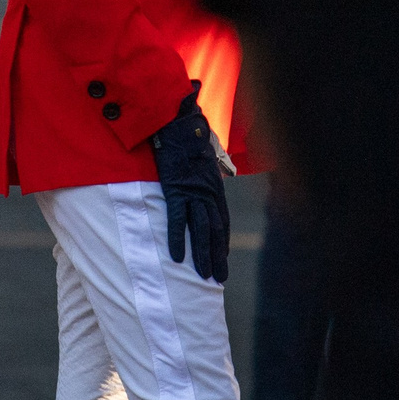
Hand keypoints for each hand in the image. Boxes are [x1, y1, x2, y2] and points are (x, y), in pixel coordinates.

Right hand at [149, 86, 229, 282]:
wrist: (178, 119)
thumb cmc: (187, 135)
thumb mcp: (201, 154)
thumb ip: (205, 168)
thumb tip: (206, 171)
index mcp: (214, 186)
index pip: (221, 220)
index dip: (221, 242)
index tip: (221, 259)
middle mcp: (208, 192)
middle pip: (216, 230)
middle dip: (217, 256)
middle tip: (218, 279)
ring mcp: (194, 191)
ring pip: (202, 230)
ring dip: (203, 255)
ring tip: (204, 276)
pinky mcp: (177, 189)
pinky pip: (178, 219)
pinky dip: (178, 239)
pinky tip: (177, 257)